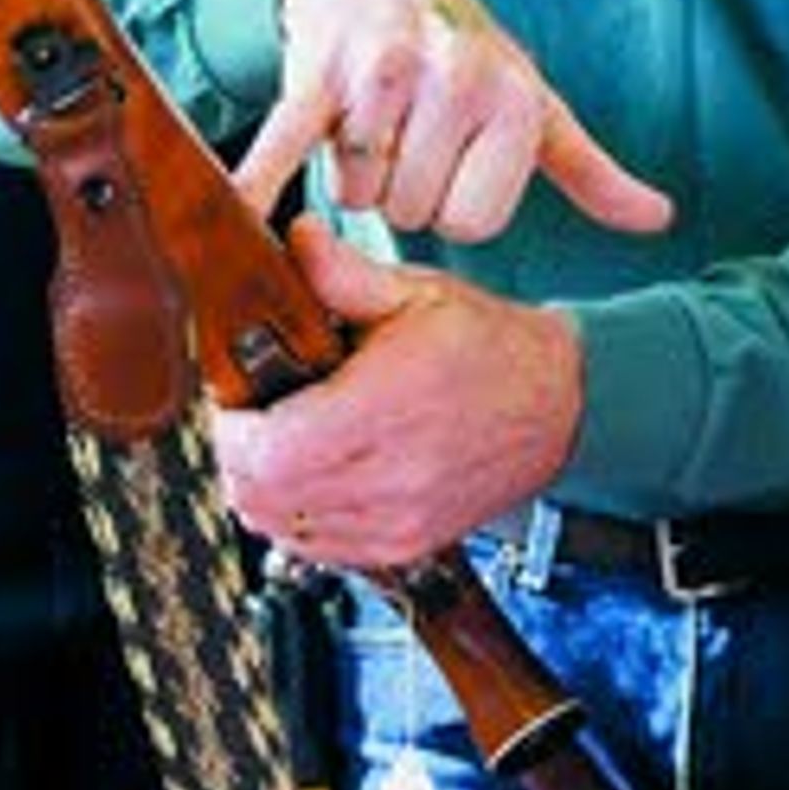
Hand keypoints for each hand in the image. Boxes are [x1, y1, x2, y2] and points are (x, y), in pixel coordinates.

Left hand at [210, 218, 579, 567]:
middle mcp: (393, 476)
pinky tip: (312, 477)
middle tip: (249, 418)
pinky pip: (316, 549)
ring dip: (261, 490)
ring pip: (280, 528)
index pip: (270, 451)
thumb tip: (291, 241)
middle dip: (237, 456)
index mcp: (388, 406)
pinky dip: (296, 517)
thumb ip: (343, 273)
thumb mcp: (418, 293)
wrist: (556, 406)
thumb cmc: (488, 347)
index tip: (234, 399)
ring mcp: (398, 521)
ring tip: (280, 445)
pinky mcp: (403, 546)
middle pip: (262, 496)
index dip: (232, 428)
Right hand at [231, 0, 671, 246]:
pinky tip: (239, 212)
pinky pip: (287, 146)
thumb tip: (658, 217)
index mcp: (511, 100)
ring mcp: (383, 74)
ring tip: (365, 120)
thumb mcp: (532, 106)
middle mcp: (455, 80)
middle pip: (410, 212)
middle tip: (402, 137)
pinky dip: (260, 180)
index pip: (470, 225)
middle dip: (398, 187)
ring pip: (353, 192)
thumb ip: (590, 170)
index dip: (450, 205)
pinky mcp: (316, 72)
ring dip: (349, 170)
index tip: (448, 163)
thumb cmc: (462, 56)